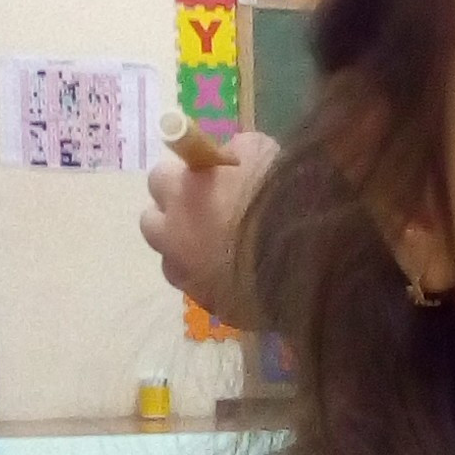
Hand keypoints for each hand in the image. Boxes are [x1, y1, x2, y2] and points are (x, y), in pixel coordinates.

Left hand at [137, 132, 276, 322]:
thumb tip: (226, 156)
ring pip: (171, 261)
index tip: (203, 180)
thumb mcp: (260, 151)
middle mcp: (172, 233)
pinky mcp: (208, 302)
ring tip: (223, 250)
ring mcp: (186, 272)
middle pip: (152, 222)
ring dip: (188, 252)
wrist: (302, 255)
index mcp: (180, 191)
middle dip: (173, 216)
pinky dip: (212, 279)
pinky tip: (239, 274)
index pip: (159, 178)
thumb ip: (234, 152)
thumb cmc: (278, 195)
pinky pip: (200, 288)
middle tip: (206, 215)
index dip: (181, 179)